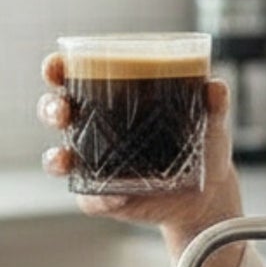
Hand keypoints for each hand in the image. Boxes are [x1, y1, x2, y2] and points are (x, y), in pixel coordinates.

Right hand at [38, 53, 245, 266]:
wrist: (210, 193)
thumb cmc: (202, 145)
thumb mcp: (210, 121)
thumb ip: (213, 103)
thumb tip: (214, 87)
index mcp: (112, 99)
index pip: (73, 77)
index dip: (57, 70)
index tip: (56, 66)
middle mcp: (95, 129)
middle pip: (57, 113)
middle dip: (51, 109)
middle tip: (63, 111)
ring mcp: (95, 165)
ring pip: (59, 159)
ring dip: (56, 158)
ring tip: (66, 159)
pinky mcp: (103, 197)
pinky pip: (90, 199)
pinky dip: (98, 198)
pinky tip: (115, 197)